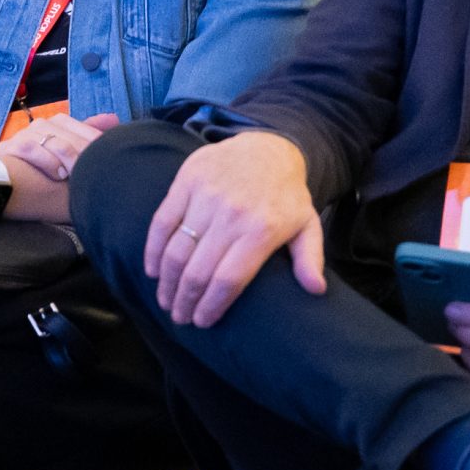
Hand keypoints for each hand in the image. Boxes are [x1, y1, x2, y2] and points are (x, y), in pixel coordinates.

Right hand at [0, 110, 119, 183]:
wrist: (0, 183)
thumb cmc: (40, 172)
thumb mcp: (68, 155)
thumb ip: (86, 135)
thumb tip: (113, 118)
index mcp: (56, 125)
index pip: (82, 127)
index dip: (95, 142)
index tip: (107, 157)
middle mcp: (40, 126)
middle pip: (69, 133)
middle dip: (84, 152)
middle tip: (94, 169)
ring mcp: (23, 136)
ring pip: (52, 139)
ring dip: (67, 157)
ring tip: (76, 175)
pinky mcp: (8, 148)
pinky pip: (31, 148)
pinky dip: (47, 161)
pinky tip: (58, 174)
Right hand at [142, 131, 324, 326]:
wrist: (267, 146)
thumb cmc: (286, 194)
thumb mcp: (307, 224)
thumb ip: (310, 257)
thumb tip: (315, 290)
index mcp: (261, 230)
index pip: (228, 279)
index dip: (211, 306)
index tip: (202, 322)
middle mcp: (231, 215)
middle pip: (198, 271)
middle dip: (184, 301)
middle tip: (179, 317)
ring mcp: (205, 197)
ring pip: (177, 250)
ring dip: (167, 282)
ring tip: (165, 301)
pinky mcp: (186, 182)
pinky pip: (162, 222)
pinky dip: (153, 250)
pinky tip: (153, 270)